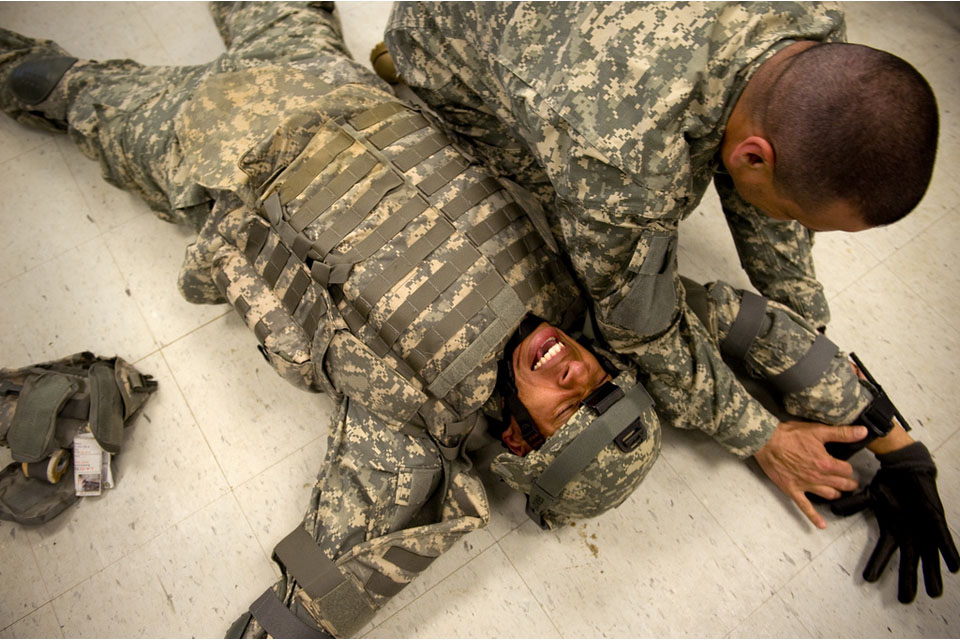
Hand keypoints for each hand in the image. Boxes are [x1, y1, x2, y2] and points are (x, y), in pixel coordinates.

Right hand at [754, 421, 867, 528]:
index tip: (846, 466)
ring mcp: (806, 486)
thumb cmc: (790, 435)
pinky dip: (814, 517)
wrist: (766, 442)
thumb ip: (842, 433)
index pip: (847, 470)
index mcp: (826, 463)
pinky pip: (805, 507)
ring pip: (829, 495)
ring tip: (838, 491)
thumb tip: (863, 432)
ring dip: (837, 494)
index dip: (848, 468)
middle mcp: (818, 477)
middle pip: (842, 484)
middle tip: (850, 482)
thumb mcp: (818, 430)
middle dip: (848, 483)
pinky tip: (822, 525)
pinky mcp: (793, 491)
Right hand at [831, 442, 959, 602]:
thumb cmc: (890, 485)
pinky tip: (952, 567)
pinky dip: (948, 554)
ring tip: (935, 593)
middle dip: (908, 582)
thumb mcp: (869, 497)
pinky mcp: (936, 522)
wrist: (906, 470)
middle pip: (908, 563)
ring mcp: (924, 530)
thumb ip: (853, 505)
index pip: (883, 553)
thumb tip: (832, 509)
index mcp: (893, 531)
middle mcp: (909, 535)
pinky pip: (944, 540)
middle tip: (905, 600)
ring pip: (930, 558)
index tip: (867, 580)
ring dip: (932, 575)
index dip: (876, 566)